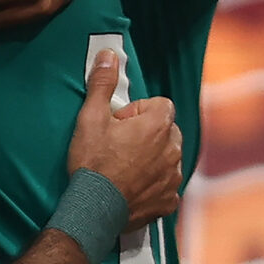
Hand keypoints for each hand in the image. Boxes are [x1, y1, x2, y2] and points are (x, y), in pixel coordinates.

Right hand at [65, 50, 181, 228]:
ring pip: (168, 157)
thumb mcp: (90, 117)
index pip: (160, 105)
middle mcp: (172, 150)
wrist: (93, 208)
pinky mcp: (169, 200)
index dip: (138, 111)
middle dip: (148, 133)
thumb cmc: (92, 162)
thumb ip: (103, 83)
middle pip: (167, 130)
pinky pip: (167, 184)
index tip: (119, 123)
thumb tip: (109, 55)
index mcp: (157, 126)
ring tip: (124, 166)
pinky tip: (133, 186)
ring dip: (152, 157)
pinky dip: (155, 183)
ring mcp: (173, 177)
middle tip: (119, 144)